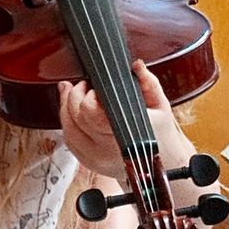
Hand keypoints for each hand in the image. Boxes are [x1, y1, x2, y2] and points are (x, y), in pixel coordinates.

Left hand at [59, 60, 191, 182]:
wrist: (163, 162)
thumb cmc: (160, 132)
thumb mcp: (160, 105)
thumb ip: (148, 83)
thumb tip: (135, 65)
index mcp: (126, 136)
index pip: (91, 112)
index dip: (87, 96)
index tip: (92, 85)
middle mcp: (109, 150)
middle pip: (76, 119)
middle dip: (73, 96)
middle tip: (82, 85)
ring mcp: (96, 159)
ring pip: (68, 130)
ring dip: (65, 108)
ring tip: (72, 93)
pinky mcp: (88, 162)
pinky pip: (69, 141)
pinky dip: (67, 124)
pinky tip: (71, 111)